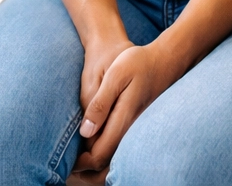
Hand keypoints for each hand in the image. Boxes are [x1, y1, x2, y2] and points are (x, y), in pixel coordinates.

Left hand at [71, 42, 183, 172]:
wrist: (164, 62)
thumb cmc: (138, 63)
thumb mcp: (116, 75)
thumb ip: (101, 103)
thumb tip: (86, 132)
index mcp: (124, 120)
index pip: (99, 156)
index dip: (80, 162)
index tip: (67, 159)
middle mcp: (132, 132)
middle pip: (106, 166)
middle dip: (86, 169)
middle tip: (70, 163)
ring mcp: (137, 132)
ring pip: (114, 161)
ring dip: (95, 165)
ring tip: (79, 157)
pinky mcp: (138, 129)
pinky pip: (121, 151)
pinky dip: (106, 155)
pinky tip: (94, 144)